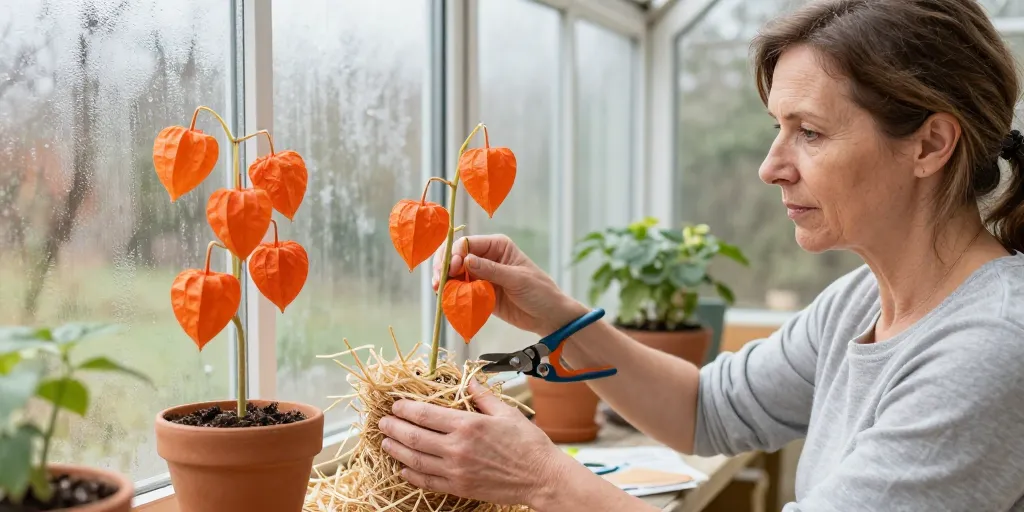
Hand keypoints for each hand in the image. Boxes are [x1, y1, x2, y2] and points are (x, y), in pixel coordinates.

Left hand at [378, 379, 567, 507]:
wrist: (541, 477)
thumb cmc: (528, 444)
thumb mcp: (506, 412)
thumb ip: (482, 396)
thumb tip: (468, 381)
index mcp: (468, 425)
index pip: (425, 414)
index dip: (405, 408)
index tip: (396, 404)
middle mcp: (457, 448)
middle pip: (413, 437)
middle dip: (394, 427)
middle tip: (383, 422)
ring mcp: (456, 471)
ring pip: (415, 460)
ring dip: (396, 450)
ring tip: (386, 442)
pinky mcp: (459, 488)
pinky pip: (427, 481)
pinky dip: (412, 474)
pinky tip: (404, 468)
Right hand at [432, 234, 586, 334]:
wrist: (549, 317)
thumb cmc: (540, 292)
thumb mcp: (517, 279)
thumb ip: (491, 270)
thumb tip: (466, 260)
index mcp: (497, 246)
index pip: (467, 244)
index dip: (454, 254)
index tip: (451, 269)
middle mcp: (486, 258)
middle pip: (456, 258)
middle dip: (444, 267)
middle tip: (438, 282)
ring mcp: (482, 276)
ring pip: (455, 275)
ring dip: (445, 283)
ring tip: (439, 292)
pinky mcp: (480, 294)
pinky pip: (461, 292)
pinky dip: (452, 295)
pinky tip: (447, 300)